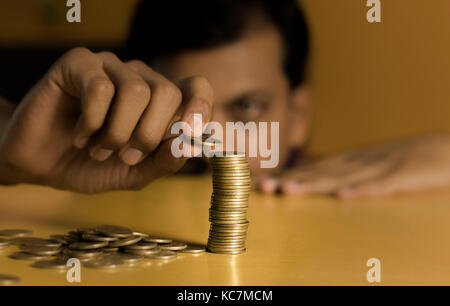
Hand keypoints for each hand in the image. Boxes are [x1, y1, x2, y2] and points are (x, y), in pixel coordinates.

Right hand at [0, 48, 212, 192]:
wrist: (43, 164)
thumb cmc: (93, 165)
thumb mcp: (135, 173)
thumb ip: (164, 161)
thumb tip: (189, 145)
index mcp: (159, 101)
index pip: (195, 87)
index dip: (201, 105)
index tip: (192, 131)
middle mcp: (139, 78)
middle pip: (167, 92)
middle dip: (148, 135)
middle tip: (126, 156)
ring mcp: (110, 67)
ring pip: (136, 90)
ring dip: (118, 132)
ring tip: (100, 149)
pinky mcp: (79, 63)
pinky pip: (99, 87)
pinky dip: (91, 121)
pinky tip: (79, 136)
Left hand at [260, 134, 449, 197]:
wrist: (443, 150)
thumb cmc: (401, 159)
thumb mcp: (366, 165)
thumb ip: (340, 171)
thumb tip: (310, 177)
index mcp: (349, 161)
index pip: (311, 170)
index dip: (285, 177)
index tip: (259, 184)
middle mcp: (358, 162)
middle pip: (320, 172)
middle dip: (290, 181)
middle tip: (262, 188)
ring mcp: (380, 167)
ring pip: (343, 177)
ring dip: (315, 183)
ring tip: (288, 190)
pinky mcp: (403, 176)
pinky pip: (382, 186)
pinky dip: (362, 190)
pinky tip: (343, 197)